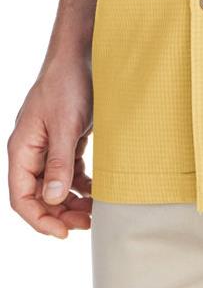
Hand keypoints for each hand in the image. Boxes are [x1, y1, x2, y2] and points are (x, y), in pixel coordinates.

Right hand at [7, 55, 93, 238]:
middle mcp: (31, 150)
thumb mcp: (65, 125)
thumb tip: (51, 200)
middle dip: (61, 213)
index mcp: (22, 149)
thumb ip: (58, 163)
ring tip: (94, 211)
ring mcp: (47, 145)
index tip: (63, 233)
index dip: (40, 220)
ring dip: (71, 201)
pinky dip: (79, 184)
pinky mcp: (64, 139)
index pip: (21, 198)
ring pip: (54, 186)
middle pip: (39, 196)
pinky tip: (95, 191)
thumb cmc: (68, 84)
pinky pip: (67, 171)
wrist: (81, 54)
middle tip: (88, 223)